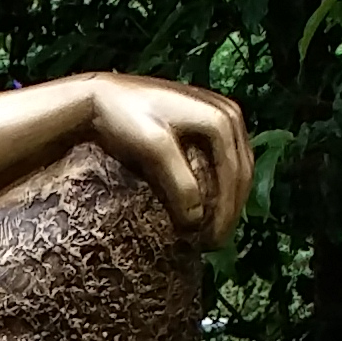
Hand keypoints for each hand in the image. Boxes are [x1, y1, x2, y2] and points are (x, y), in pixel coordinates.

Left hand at [85, 77, 253, 245]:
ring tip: (209, 231)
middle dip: (230, 211)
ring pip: (236, 167)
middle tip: (212, 244)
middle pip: (241, 173)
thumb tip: (197, 221)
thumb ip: (179, 183)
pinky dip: (219, 184)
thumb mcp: (153, 150)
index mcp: (221, 120)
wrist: (100, 96)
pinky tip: (205, 205)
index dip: (225, 214)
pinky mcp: (208, 118)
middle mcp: (229, 113)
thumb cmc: (124, 120)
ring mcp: (221, 113)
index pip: (235, 177)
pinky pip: (225, 158)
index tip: (210, 243)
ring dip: (227, 200)